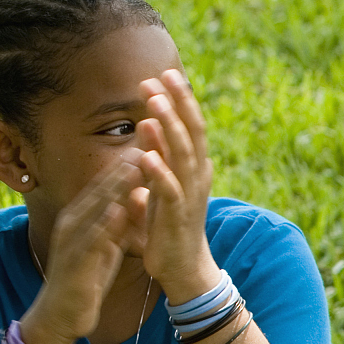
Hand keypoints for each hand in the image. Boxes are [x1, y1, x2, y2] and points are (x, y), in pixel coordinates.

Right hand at [20, 154, 148, 343]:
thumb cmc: (86, 279)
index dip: (131, 160)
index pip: (108, 182)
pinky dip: (105, 222)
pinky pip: (91, 239)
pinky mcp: (74, 260)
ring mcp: (72, 239)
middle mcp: (74, 220)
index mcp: (83, 215)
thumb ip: (120, 220)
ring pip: (96, 205)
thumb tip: (136, 196)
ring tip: (138, 161)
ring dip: (116, 183)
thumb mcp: (107, 245)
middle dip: (126, 161)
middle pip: (102, 185)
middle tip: (149, 136)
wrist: (61, 316)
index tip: (153, 139)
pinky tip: (119, 208)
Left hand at [133, 68, 222, 301]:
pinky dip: (158, 171)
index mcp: (194, 169)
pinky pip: (169, 190)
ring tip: (153, 103)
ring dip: (168, 128)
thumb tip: (149, 129)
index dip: (181, 100)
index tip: (166, 73)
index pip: (191, 127)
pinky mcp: (177, 217)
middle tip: (160, 76)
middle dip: (176, 104)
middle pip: (191, 133)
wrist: (184, 269)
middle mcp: (197, 178)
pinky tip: (146, 153)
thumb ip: (159, 158)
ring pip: (182, 156)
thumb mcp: (165, 186)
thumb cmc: (171, 227)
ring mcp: (189, 197)